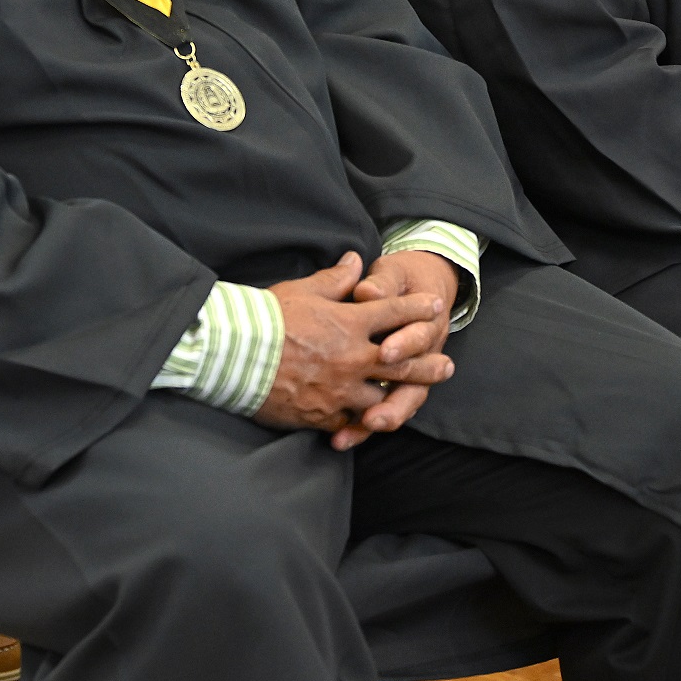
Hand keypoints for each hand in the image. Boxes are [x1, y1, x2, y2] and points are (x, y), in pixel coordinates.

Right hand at [254, 253, 453, 446]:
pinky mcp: (322, 415)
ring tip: (411, 400)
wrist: (233, 354)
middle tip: (447, 366)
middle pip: (402, 363)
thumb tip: (356, 259)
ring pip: (382, 397)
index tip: (435, 306)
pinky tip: (368, 421)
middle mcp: (352, 358)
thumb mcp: (304, 290)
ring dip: (399, 398)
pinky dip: (361, 420)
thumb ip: (337, 278)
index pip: (394, 312)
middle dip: (428, 364)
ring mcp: (340, 390)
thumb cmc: (267, 317)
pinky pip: (351, 420)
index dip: (417, 308)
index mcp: (350, 323)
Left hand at [344, 249, 460, 440]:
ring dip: (382, 419)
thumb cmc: (402, 280)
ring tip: (361, 429)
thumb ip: (382, 283)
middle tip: (372, 415)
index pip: (420, 337)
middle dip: (394, 403)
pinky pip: (380, 411)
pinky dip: (361, 427)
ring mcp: (408, 375)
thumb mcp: (394, 273)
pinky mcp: (389, 387)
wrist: (423, 290)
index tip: (384, 351)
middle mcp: (424, 355)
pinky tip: (340, 439)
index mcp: (428, 323)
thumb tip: (367, 291)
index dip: (404, 344)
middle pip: (416, 386)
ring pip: (400, 404)